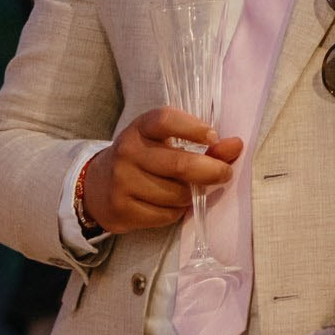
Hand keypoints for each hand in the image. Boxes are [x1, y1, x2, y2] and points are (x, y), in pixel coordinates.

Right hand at [79, 108, 242, 235]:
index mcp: (140, 128)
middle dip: (211, 171)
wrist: (98, 186)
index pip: (165, 120)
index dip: (193, 128)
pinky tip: (168, 204)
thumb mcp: (165, 143)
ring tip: (185, 190)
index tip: (213, 137)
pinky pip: (166, 214)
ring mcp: (122, 182)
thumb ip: (203, 144)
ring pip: (176, 194)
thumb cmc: (142, 160)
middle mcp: (127, 152)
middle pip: (179, 164)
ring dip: (190, 196)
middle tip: (224, 173)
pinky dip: (176, 212)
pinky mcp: (122, 209)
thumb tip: (236, 146)